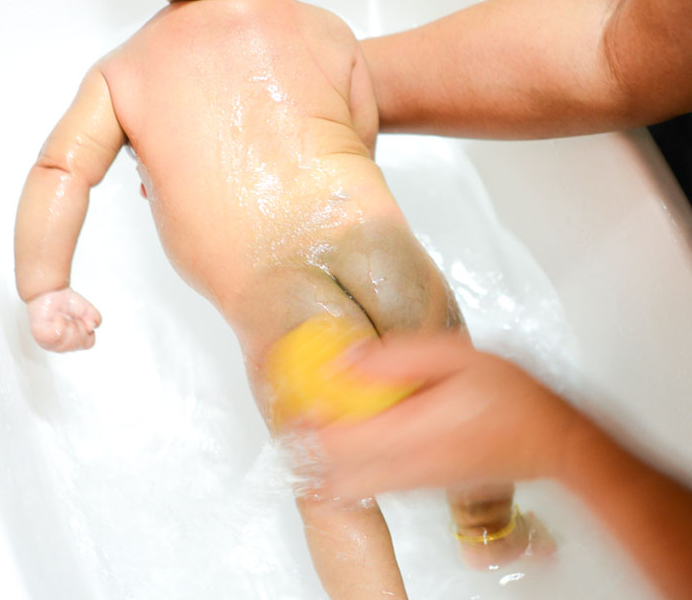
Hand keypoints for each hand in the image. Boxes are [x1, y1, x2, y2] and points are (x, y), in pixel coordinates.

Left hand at [26, 287, 100, 351]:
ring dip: (69, 325)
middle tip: (72, 318)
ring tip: (64, 317)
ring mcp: (49, 342)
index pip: (88, 343)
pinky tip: (57, 318)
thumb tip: (92, 326)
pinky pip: (57, 335)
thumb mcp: (87, 309)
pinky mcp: (41, 335)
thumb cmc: (64, 302)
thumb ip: (95, 318)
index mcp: (73, 341)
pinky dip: (60, 323)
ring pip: (67, 343)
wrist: (49, 292)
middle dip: (79, 327)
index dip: (87, 330)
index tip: (81, 320)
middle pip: (79, 344)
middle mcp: (61, 345)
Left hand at [307, 335, 578, 500]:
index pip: (337, 445)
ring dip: (326, 462)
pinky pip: (372, 487)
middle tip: (302, 416)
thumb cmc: (511, 398)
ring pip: (350, 489)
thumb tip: (348, 360)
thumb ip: (397, 358)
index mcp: (412, 434)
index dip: (306, 428)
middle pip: (333, 478)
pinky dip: (350, 469)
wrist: (550, 441)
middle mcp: (408, 468)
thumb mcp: (456, 356)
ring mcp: (415, 485)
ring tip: (323, 424)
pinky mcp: (423, 488)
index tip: (295, 403)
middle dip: (307, 452)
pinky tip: (357, 438)